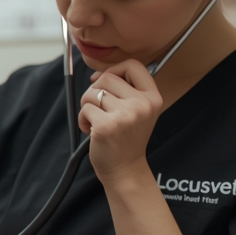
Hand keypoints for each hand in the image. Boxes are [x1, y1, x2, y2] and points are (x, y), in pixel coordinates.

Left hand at [79, 60, 161, 184]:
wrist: (125, 169)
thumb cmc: (126, 139)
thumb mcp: (137, 111)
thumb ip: (124, 90)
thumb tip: (97, 76)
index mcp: (152, 97)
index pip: (133, 65)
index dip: (115, 69)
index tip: (105, 83)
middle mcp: (142, 104)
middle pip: (107, 77)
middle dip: (95, 91)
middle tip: (99, 110)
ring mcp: (125, 115)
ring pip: (92, 93)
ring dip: (87, 107)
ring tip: (96, 121)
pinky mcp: (106, 126)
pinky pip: (85, 109)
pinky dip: (83, 119)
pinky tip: (91, 131)